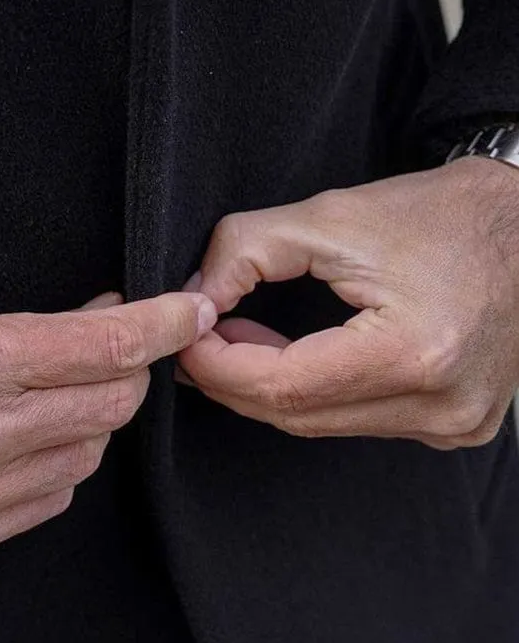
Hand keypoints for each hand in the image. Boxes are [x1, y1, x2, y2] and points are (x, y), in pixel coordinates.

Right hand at [0, 289, 214, 570]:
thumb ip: (24, 335)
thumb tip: (98, 328)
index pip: (101, 347)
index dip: (159, 326)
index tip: (187, 313)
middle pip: (110, 407)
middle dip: (126, 375)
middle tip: (111, 355)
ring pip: (85, 457)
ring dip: (84, 424)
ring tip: (44, 403)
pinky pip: (48, 502)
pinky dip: (51, 469)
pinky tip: (21, 449)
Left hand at [176, 157, 518, 448]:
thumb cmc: (444, 215)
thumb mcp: (334, 215)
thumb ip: (247, 250)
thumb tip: (194, 298)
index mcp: (414, 354)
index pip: (283, 387)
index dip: (219, 366)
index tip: (184, 338)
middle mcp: (440, 406)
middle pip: (299, 416)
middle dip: (236, 380)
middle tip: (204, 339)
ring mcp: (454, 425)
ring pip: (325, 426)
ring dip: (273, 389)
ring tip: (245, 341)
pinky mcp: (458, 427)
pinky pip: (362, 423)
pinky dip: (319, 397)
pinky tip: (300, 360)